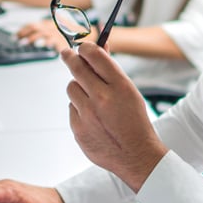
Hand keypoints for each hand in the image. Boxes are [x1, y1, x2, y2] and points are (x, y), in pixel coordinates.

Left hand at [16, 19, 72, 51]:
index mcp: (48, 24)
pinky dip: (50, 42)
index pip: (32, 25)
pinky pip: (56, 41)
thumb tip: (26, 36)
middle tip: (18, 41)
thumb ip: (43, 32)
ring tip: (28, 43)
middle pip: (36, 28)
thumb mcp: (54, 29)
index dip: (23, 30)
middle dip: (25, 34)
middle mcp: (52, 27)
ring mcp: (58, 33)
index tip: (15, 36)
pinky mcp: (65, 40)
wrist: (85, 33)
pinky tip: (45, 45)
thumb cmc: (69, 33)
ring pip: (44, 33)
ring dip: (34, 38)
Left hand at [61, 43, 167, 191]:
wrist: (135, 155)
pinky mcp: (78, 129)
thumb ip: (111, 70)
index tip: (82, 47)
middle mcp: (102, 98)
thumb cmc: (135, 122)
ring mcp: (88, 115)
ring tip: (91, 96)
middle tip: (67, 53)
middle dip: (70, 57)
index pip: (94, 55)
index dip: (85, 47)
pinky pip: (72, 108)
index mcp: (119, 86)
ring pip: (71, 87)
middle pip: (76, 67)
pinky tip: (93, 117)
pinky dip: (79, 109)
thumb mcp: (129, 92)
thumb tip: (99, 47)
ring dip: (78, 87)